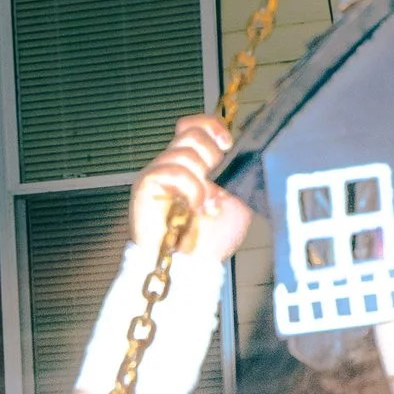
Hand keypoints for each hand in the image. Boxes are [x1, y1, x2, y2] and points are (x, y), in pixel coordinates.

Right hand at [131, 114, 251, 265]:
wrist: (189, 267)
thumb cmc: (209, 241)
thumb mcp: (236, 201)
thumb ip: (237, 175)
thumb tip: (247, 153)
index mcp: (192, 165)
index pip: (194, 126)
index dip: (211, 127)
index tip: (227, 144)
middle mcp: (173, 165)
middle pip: (190, 132)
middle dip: (210, 155)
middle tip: (215, 183)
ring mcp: (158, 173)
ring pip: (184, 151)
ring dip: (202, 180)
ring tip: (204, 206)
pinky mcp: (146, 184)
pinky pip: (173, 170)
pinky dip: (190, 188)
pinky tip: (193, 207)